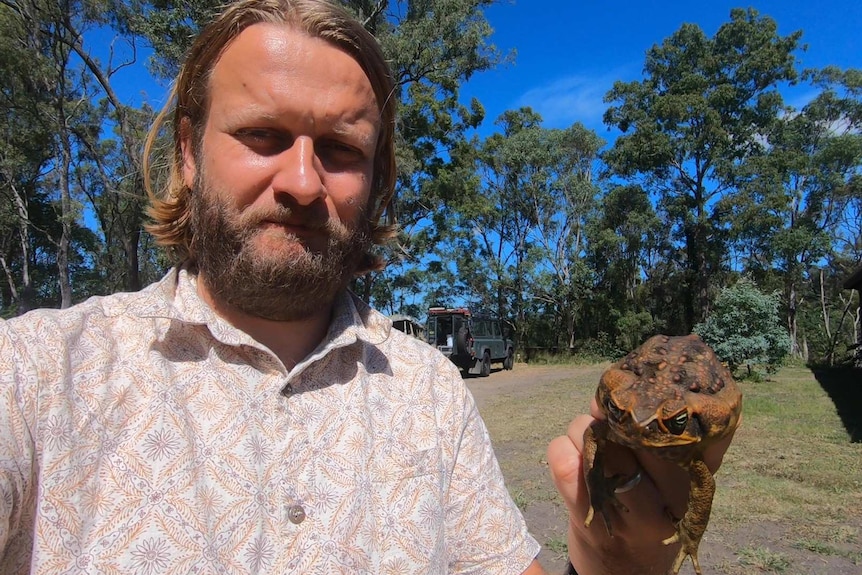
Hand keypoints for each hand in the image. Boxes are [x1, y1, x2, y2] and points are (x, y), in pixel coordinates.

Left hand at [546, 398, 735, 574]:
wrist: (629, 574)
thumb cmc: (651, 513)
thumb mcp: (674, 481)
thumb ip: (660, 437)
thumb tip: (625, 387)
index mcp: (693, 482)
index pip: (678, 426)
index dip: (650, 399)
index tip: (635, 390)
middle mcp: (665, 498)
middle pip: (630, 427)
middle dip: (609, 413)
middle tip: (604, 416)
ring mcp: (626, 510)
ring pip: (593, 437)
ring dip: (582, 430)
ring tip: (588, 442)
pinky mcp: (587, 517)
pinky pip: (563, 460)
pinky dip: (561, 449)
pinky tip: (568, 457)